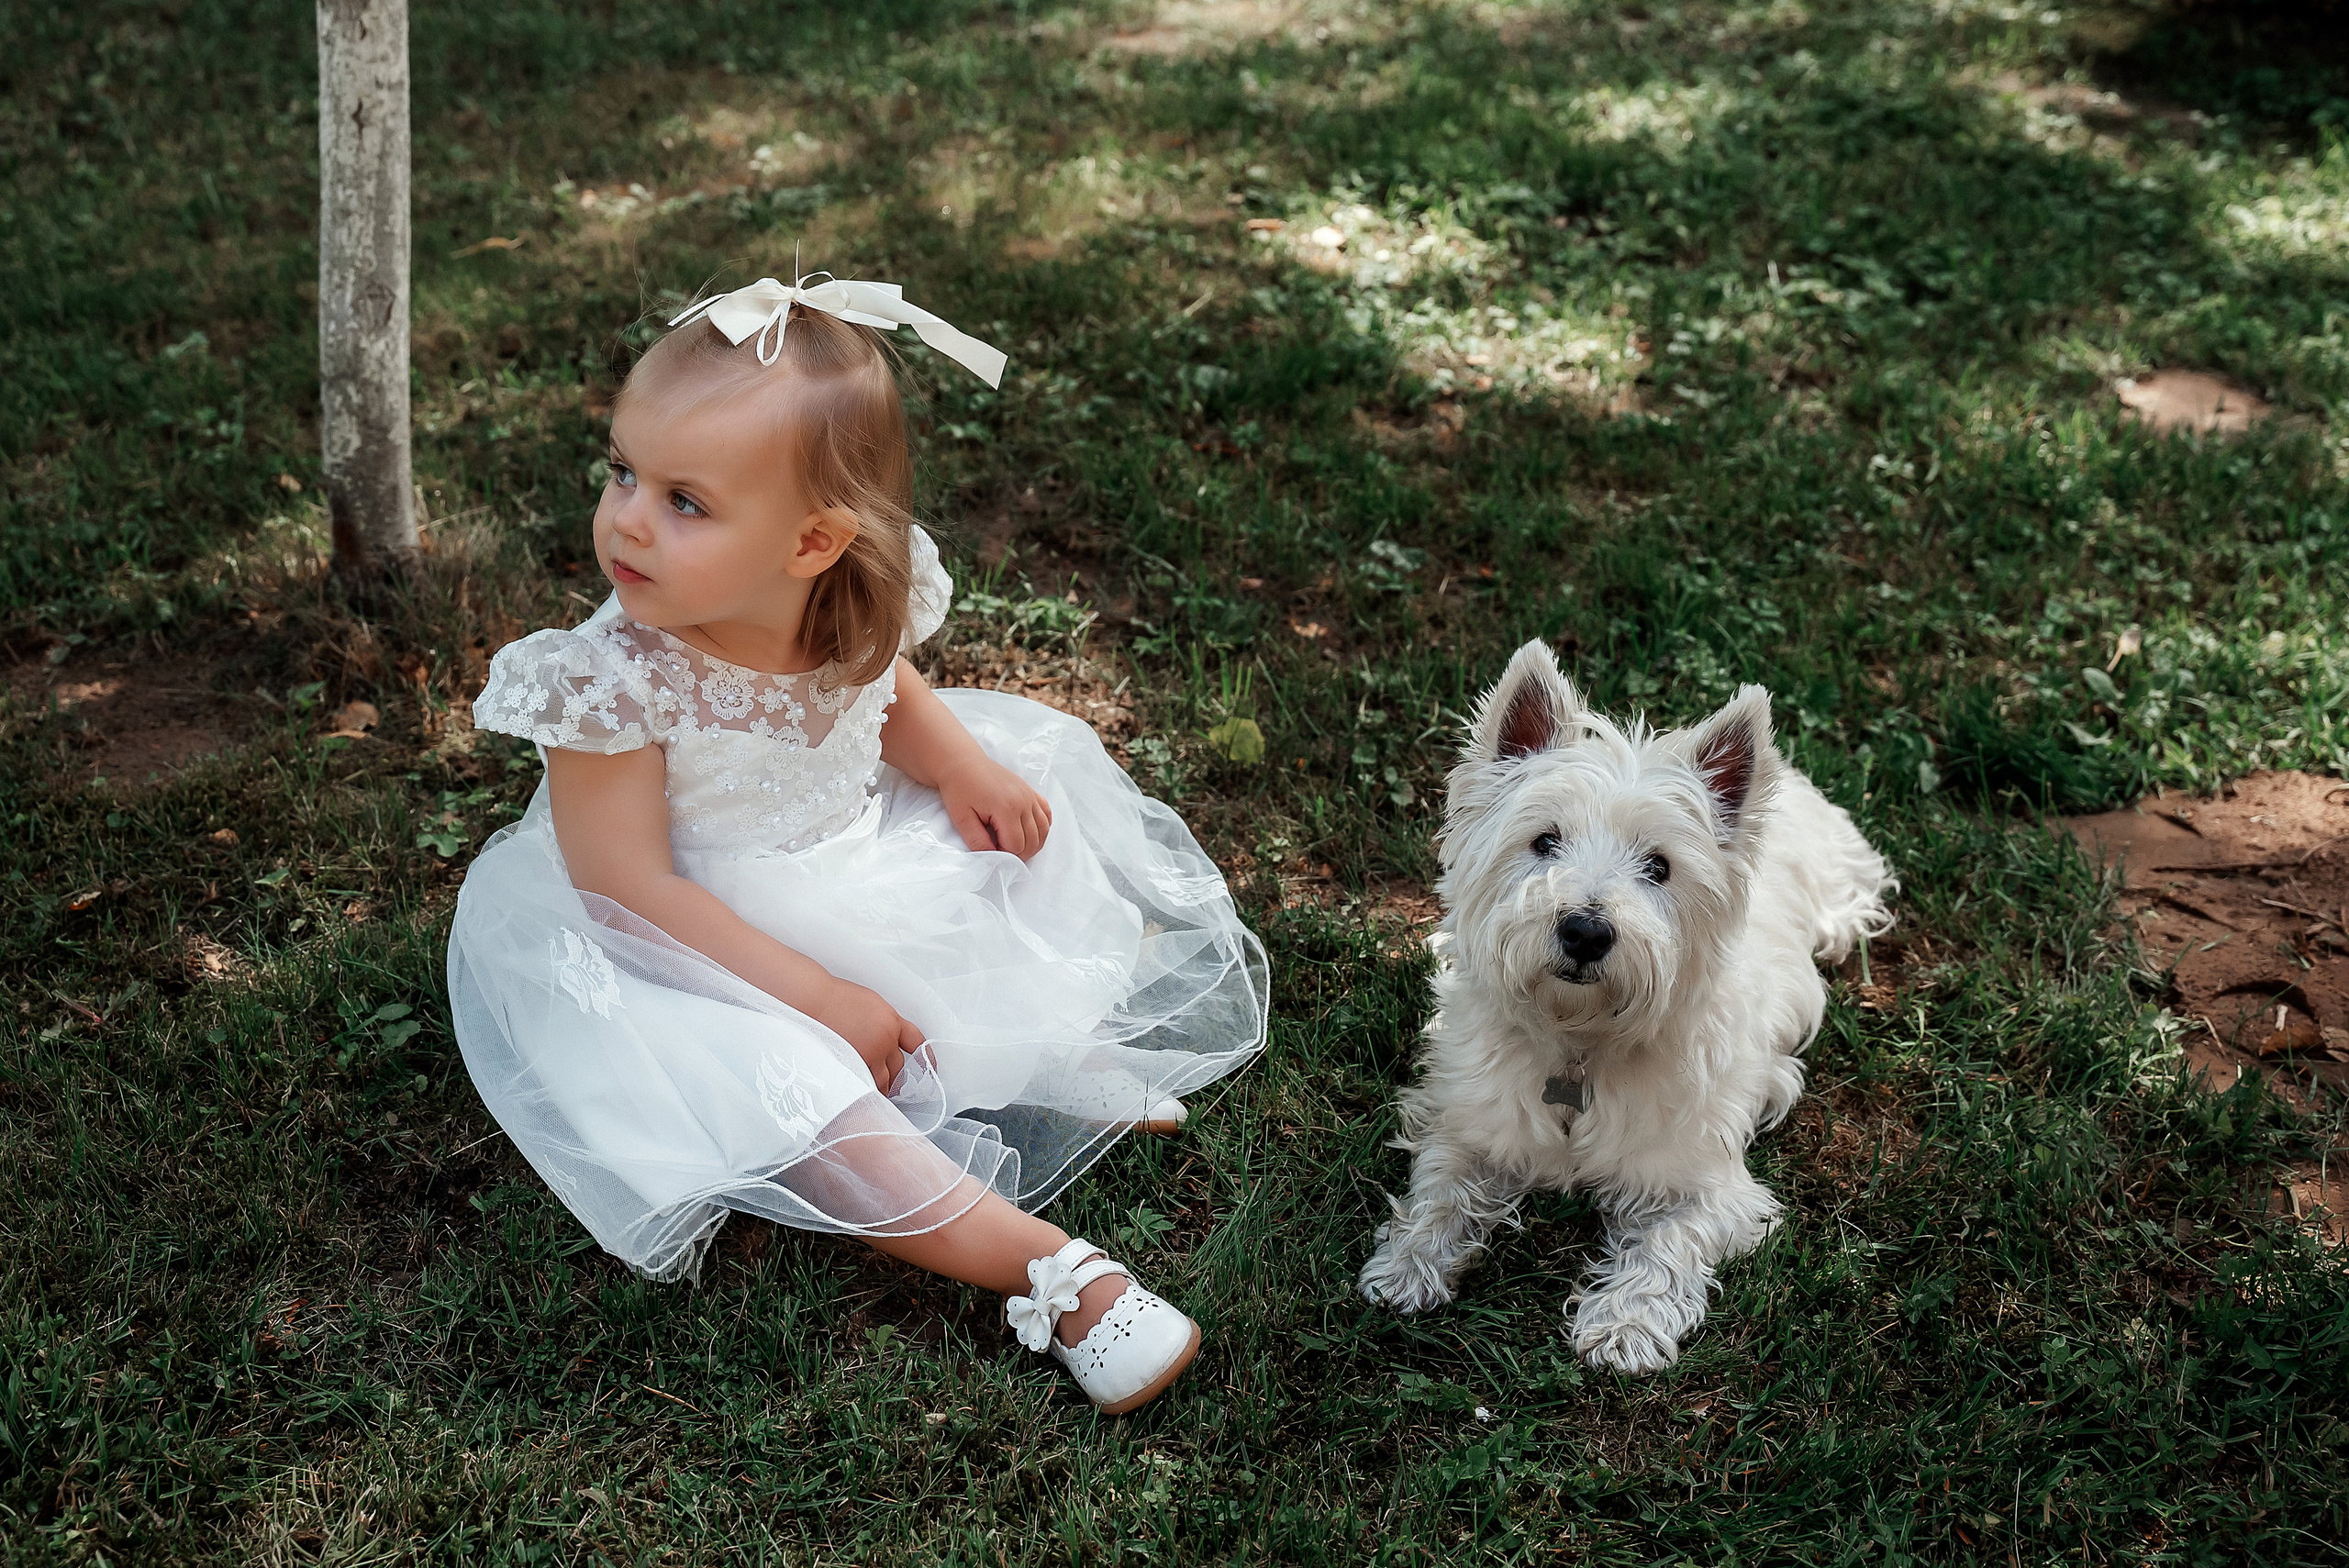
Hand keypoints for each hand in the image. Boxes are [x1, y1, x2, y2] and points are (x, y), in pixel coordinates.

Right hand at [817, 979, 924, 1093]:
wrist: (812, 1000)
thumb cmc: (832, 999)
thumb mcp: (867, 1004)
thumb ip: (881, 1024)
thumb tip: (885, 1042)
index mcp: (891, 1020)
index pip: (917, 1042)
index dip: (926, 1057)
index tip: (930, 1067)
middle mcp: (885, 1038)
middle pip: (899, 1067)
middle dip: (894, 1077)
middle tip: (888, 1084)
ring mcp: (870, 1054)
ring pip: (883, 1081)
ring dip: (880, 1087)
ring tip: (873, 1093)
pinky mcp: (853, 1065)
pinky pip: (864, 1085)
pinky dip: (863, 1088)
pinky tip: (858, 1091)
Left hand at [937, 757, 1051, 858]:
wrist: (963, 763)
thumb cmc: (960, 788)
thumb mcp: (962, 819)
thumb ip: (978, 842)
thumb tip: (992, 860)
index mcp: (1007, 808)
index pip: (1016, 846)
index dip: (1005, 856)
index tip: (991, 852)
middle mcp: (1024, 801)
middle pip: (1033, 841)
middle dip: (1019, 853)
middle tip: (1001, 852)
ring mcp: (1030, 796)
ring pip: (1043, 830)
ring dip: (1032, 844)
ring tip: (1013, 846)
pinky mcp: (1031, 792)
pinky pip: (1046, 814)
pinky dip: (1041, 827)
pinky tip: (1028, 832)